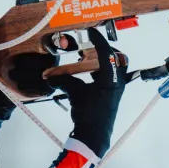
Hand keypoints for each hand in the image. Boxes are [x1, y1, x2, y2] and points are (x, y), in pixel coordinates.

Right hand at [46, 27, 128, 156]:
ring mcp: (118, 88)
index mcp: (110, 78)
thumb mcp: (75, 94)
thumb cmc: (87, 114)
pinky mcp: (114, 94)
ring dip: (104, 60)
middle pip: (117, 57)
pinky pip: (112, 76)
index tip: (90, 31)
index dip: (98, 40)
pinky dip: (102, 71)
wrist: (95, 136)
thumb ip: (64, 80)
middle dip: (105, 49)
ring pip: (116, 66)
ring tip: (88, 60)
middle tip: (91, 47)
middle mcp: (117, 81)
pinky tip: (89, 74)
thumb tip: (50, 75)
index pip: (107, 53)